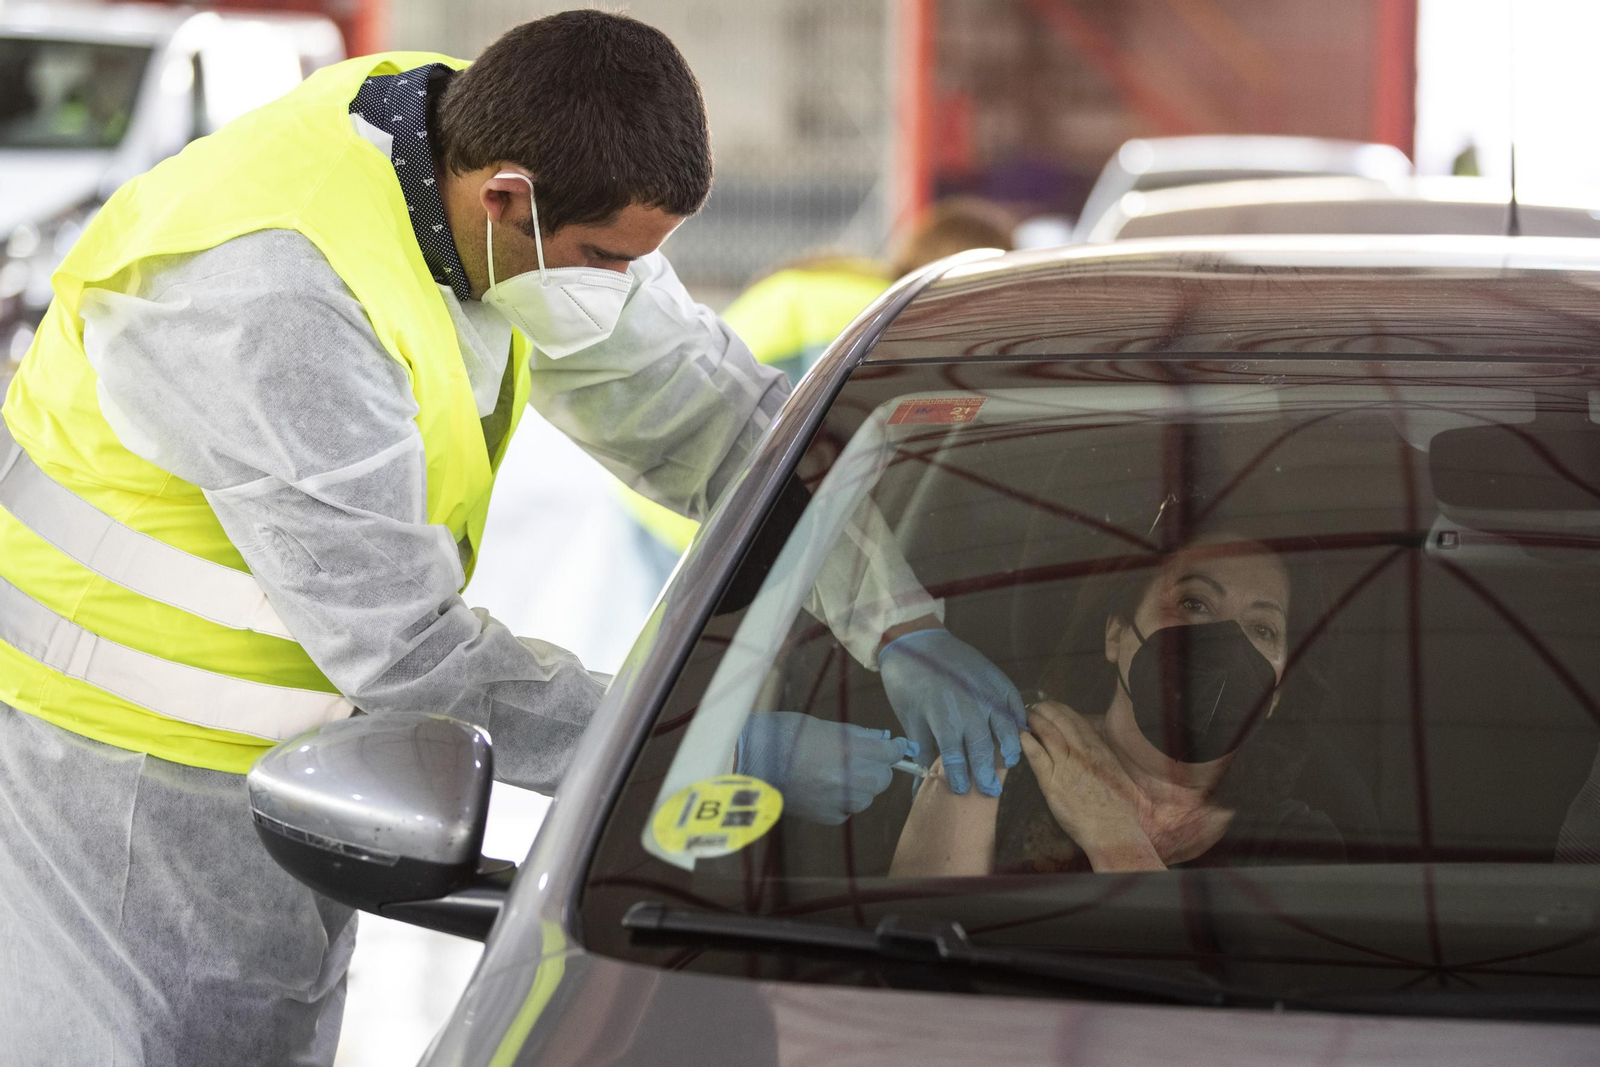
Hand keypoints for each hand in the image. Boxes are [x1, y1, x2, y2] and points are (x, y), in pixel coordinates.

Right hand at [737, 711, 915, 824]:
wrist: (750, 763)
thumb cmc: (784, 736)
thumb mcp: (824, 726)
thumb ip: (857, 736)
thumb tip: (880, 739)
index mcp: (853, 751)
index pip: (891, 753)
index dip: (896, 748)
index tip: (895, 746)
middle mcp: (853, 778)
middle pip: (883, 778)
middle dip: (876, 768)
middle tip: (858, 759)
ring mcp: (842, 800)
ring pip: (867, 797)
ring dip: (859, 786)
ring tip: (833, 774)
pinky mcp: (829, 817)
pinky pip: (848, 810)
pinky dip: (842, 801)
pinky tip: (821, 788)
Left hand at [877, 628, 1025, 796]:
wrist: (916, 641)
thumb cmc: (909, 684)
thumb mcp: (911, 719)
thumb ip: (923, 752)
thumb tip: (921, 786)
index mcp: (942, 716)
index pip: (955, 756)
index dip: (959, 776)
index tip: (961, 790)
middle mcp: (968, 704)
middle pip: (983, 746)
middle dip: (987, 771)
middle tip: (990, 791)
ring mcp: (984, 689)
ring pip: (1004, 726)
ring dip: (1009, 747)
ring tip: (1010, 763)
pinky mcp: (995, 677)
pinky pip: (1012, 702)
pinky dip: (1017, 719)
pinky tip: (1019, 733)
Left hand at [1021, 701, 1161, 870]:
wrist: (1113, 829)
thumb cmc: (1117, 807)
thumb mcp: (1114, 772)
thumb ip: (1100, 756)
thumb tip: (1088, 747)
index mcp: (1098, 749)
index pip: (1076, 720)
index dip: (1060, 710)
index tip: (1050, 705)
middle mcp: (1082, 752)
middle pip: (1060, 721)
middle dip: (1044, 710)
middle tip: (1032, 707)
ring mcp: (1067, 766)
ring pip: (1048, 734)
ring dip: (1034, 721)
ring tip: (1023, 716)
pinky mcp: (1052, 783)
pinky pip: (1037, 756)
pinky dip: (1027, 743)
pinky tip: (1020, 736)